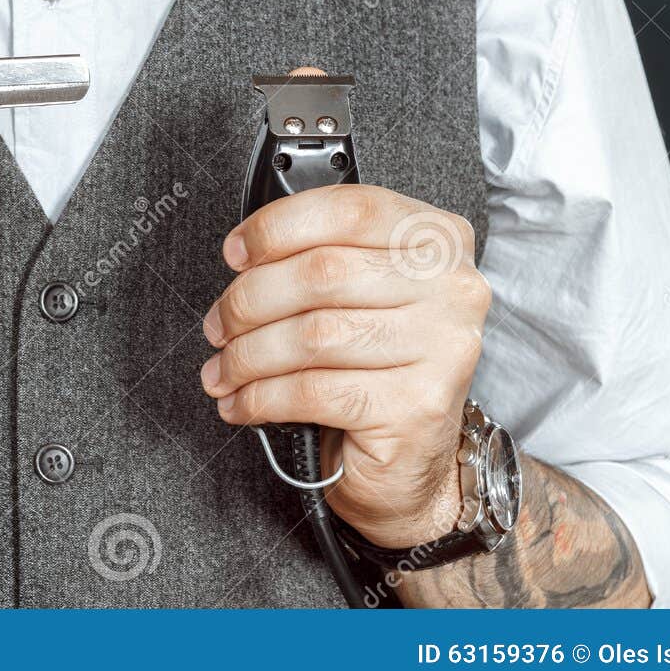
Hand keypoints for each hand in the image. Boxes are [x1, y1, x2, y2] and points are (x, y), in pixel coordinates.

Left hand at [199, 184, 489, 548]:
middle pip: (322, 273)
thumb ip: (319, 256)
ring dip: (248, 355)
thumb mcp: (360, 293)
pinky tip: (242, 404)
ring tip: (223, 370)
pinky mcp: (417, 407)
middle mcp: (452, 289)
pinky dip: (261, 398)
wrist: (412, 461)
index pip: (350, 209)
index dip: (277, 227)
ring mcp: (442, 348)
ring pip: (313, 335)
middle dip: (249, 301)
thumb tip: (244, 256)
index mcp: (437, 241)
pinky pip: (314, 391)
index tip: (235, 253)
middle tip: (217, 325)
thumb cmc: (375, 365)